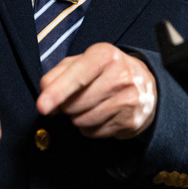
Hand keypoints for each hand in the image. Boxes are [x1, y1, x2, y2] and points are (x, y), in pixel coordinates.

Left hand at [36, 42, 155, 138]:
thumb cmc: (104, 71)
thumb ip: (57, 74)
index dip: (57, 93)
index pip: (77, 77)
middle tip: (72, 98)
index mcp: (105, 55)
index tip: (42, 106)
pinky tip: (98, 115)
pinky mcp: (130, 122)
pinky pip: (93, 133)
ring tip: (87, 105)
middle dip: (65, 105)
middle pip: (75, 104)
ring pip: (82, 121)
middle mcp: (120, 76)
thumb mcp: (81, 62)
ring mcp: (128, 100)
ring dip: (76, 117)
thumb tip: (45, 96)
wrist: (144, 84)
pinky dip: (88, 127)